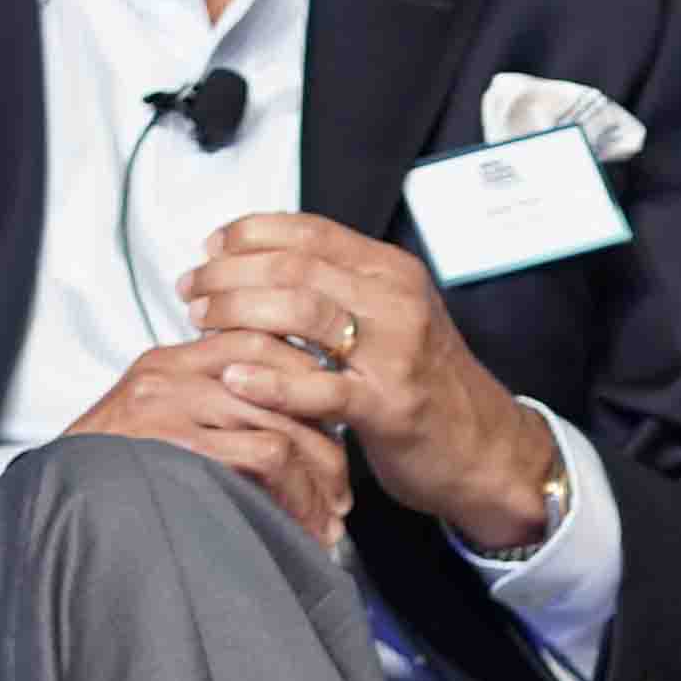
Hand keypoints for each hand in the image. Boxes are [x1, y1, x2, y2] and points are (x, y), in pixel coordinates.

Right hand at [60, 334, 354, 546]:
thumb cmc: (107, 480)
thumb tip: (291, 435)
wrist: (46, 509)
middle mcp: (170, 371)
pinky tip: (302, 527)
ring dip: (318, 484)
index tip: (333, 438)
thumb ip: (209, 415)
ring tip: (327, 524)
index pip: (263, 344)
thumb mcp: (156, 429)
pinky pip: (264, 455)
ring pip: (282, 427)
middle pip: (283, 386)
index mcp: (170, 360)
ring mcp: (169, 404)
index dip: (311, 390)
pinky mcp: (171, 441)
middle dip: (326, 449)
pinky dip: (297, 495)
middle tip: (340, 497)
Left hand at [178, 210, 552, 547]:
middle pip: (295, 266)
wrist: (488, 449)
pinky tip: (233, 379)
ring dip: (238, 314)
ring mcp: (396, 353)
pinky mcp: (389, 407)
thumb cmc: (430, 386)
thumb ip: (340, 289)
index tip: (211, 249)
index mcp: (393, 273)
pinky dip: (270, 381)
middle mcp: (396, 303)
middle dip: (228, 274)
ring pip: (302, 312)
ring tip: (202, 324)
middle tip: (192, 289)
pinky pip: (320, 388)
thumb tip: (263, 267)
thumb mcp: (393, 318)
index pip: (309, 231)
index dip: (249, 233)